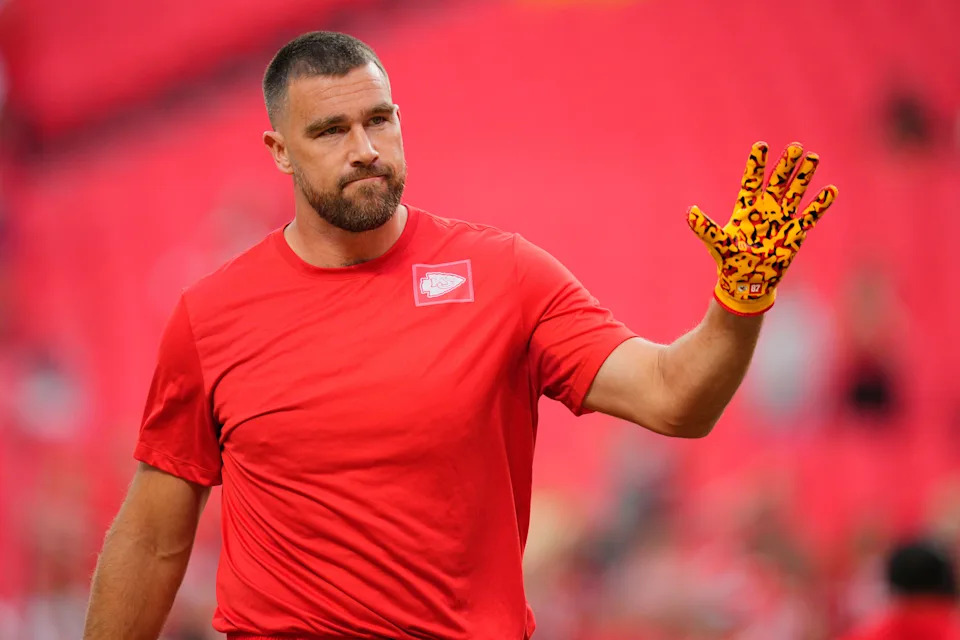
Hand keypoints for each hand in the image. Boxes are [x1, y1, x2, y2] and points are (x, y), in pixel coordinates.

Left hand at [686, 141, 837, 315]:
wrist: (747, 283)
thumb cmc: (730, 261)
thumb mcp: (717, 243)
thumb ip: (705, 228)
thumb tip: (690, 212)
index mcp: (746, 208)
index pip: (752, 180)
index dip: (757, 164)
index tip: (762, 145)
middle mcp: (766, 209)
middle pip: (778, 181)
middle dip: (786, 165)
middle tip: (795, 146)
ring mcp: (782, 219)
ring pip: (795, 192)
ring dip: (804, 177)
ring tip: (813, 157)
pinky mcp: (795, 233)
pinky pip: (810, 216)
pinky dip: (820, 204)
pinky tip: (831, 190)